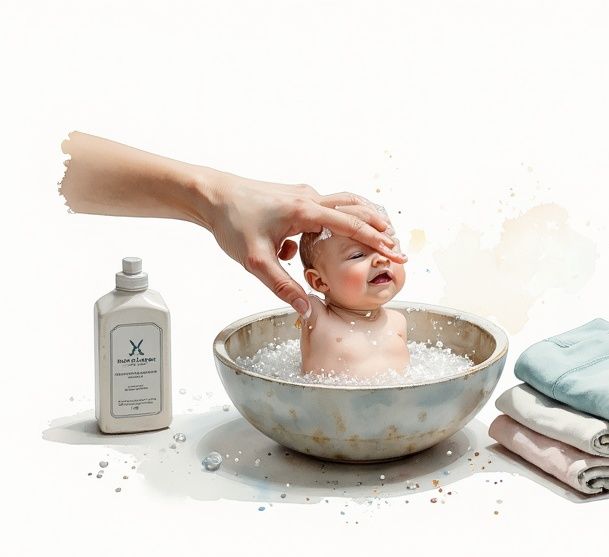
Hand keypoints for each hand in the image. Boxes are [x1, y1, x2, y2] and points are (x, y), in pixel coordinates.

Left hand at [200, 170, 406, 317]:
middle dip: (378, 228)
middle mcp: (309, 198)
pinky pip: (324, 209)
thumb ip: (282, 286)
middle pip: (356, 208)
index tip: (396, 253)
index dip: (377, 241)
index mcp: (305, 211)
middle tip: (396, 246)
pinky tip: (314, 246)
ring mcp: (303, 195)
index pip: (352, 225)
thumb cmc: (232, 224)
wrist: (212, 196)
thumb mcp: (255, 262)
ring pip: (343, 204)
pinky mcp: (295, 197)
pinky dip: (336, 221)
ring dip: (360, 220)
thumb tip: (305, 309)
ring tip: (376, 237)